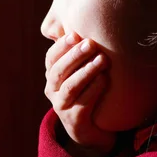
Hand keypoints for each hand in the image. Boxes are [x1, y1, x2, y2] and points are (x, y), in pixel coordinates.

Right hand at [44, 32, 114, 156]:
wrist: (92, 130)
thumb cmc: (89, 93)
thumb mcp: (82, 73)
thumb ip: (82, 55)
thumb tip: (93, 26)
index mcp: (52, 76)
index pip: (51, 58)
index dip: (62, 46)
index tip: (75, 34)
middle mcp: (52, 91)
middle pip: (59, 71)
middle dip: (74, 56)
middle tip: (91, 44)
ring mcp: (61, 107)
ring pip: (70, 87)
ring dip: (86, 72)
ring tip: (102, 60)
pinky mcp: (74, 121)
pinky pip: (82, 104)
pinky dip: (93, 90)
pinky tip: (105, 80)